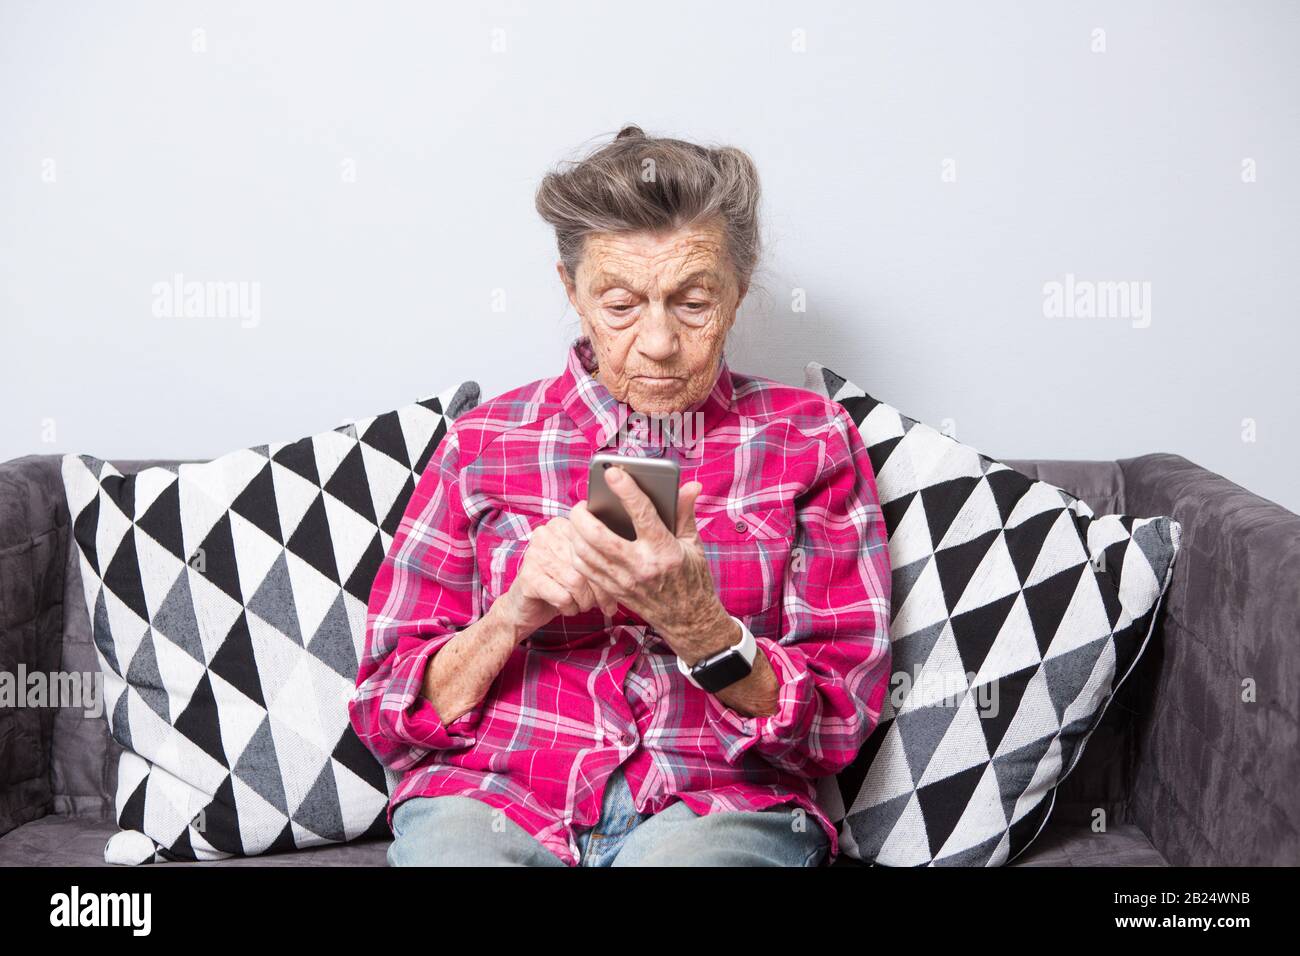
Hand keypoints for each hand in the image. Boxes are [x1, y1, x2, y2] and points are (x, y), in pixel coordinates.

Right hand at [498, 516, 616, 638]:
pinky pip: (562, 596)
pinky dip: (569, 607)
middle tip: (602, 605)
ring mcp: (534, 554)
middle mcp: (546, 534)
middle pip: (587, 564)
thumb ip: (602, 562)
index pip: (595, 545)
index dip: (609, 571)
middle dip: (599, 591)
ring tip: (580, 605)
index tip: (616, 590)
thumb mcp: (582, 568)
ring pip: (576, 582)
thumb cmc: (560, 584)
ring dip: (583, 601)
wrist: (524, 605)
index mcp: (564, 524)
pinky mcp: (527, 577)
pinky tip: (565, 607)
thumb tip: (630, 575)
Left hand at [568, 466, 734, 663]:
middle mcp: (641, 565)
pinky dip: (577, 551)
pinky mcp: (614, 591)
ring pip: (585, 553)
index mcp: (664, 549)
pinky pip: (585, 570)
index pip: (641, 513)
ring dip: (575, 532)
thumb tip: (690, 485)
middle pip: (598, 536)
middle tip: (583, 503)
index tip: (612, 472)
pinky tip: (579, 540)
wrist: (688, 619)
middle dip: (583, 515)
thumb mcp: (692, 544)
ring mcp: (624, 581)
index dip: (625, 490)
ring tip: (579, 518)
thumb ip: (684, 512)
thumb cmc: (692, 577)